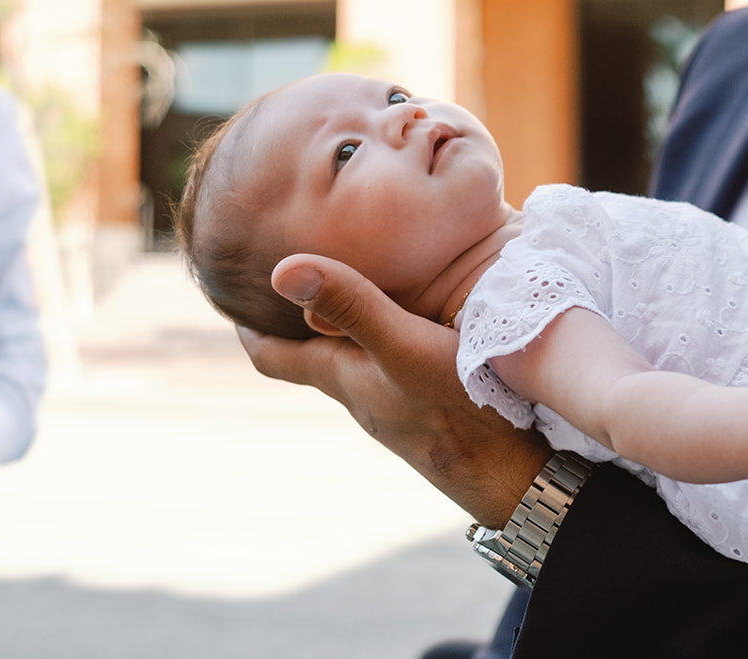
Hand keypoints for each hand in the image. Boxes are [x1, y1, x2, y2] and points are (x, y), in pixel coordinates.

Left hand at [238, 253, 551, 526]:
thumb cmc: (459, 410)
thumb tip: (282, 270)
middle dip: (299, 315)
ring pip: (356, 359)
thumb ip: (354, 306)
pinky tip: (416, 318)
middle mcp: (362, 395)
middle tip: (294, 272)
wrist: (515, 478)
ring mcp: (397, 405)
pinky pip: (393, 366)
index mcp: (342, 377)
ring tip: (353, 283)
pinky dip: (387, 337)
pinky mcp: (430, 409)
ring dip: (346, 325)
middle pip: (312, 354)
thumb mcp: (405, 347)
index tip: (232, 294)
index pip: (272, 355)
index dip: (248, 326)